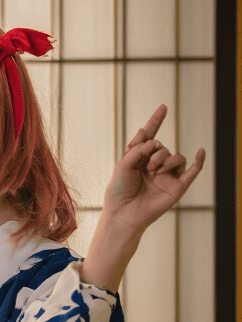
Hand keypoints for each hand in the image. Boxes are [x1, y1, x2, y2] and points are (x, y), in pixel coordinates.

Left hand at [80, 105, 205, 292]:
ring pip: (176, 156)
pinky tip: (201, 152)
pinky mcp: (176, 187)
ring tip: (154, 170)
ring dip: (166, 159)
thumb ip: (139, 148)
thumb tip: (154, 140)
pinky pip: (192, 172)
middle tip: (147, 165)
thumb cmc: (119, 191)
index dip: (156, 121)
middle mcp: (154, 166)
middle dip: (155, 150)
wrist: (124, 214)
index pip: (150, 137)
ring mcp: (166, 176)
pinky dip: (199, 161)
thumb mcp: (124, 164)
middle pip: (162, 146)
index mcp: (140, 159)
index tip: (163, 107)